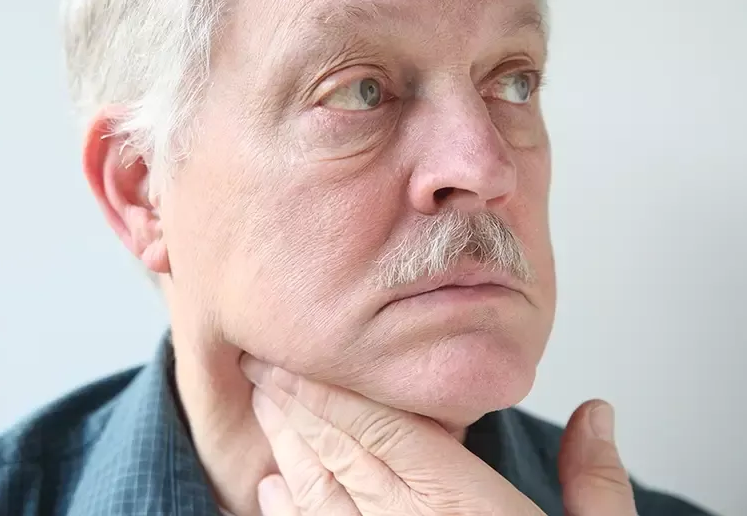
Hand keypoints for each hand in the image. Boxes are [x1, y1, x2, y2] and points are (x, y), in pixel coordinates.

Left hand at [240, 356, 636, 515]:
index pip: (381, 430)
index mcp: (466, 507)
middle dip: (295, 407)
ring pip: (319, 495)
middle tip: (261, 366)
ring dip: (287, 449)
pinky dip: (289, 513)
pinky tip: (273, 488)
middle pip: (341, 454)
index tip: (293, 357)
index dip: (329, 391)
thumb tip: (595, 410)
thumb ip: (596, 483)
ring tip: (263, 409)